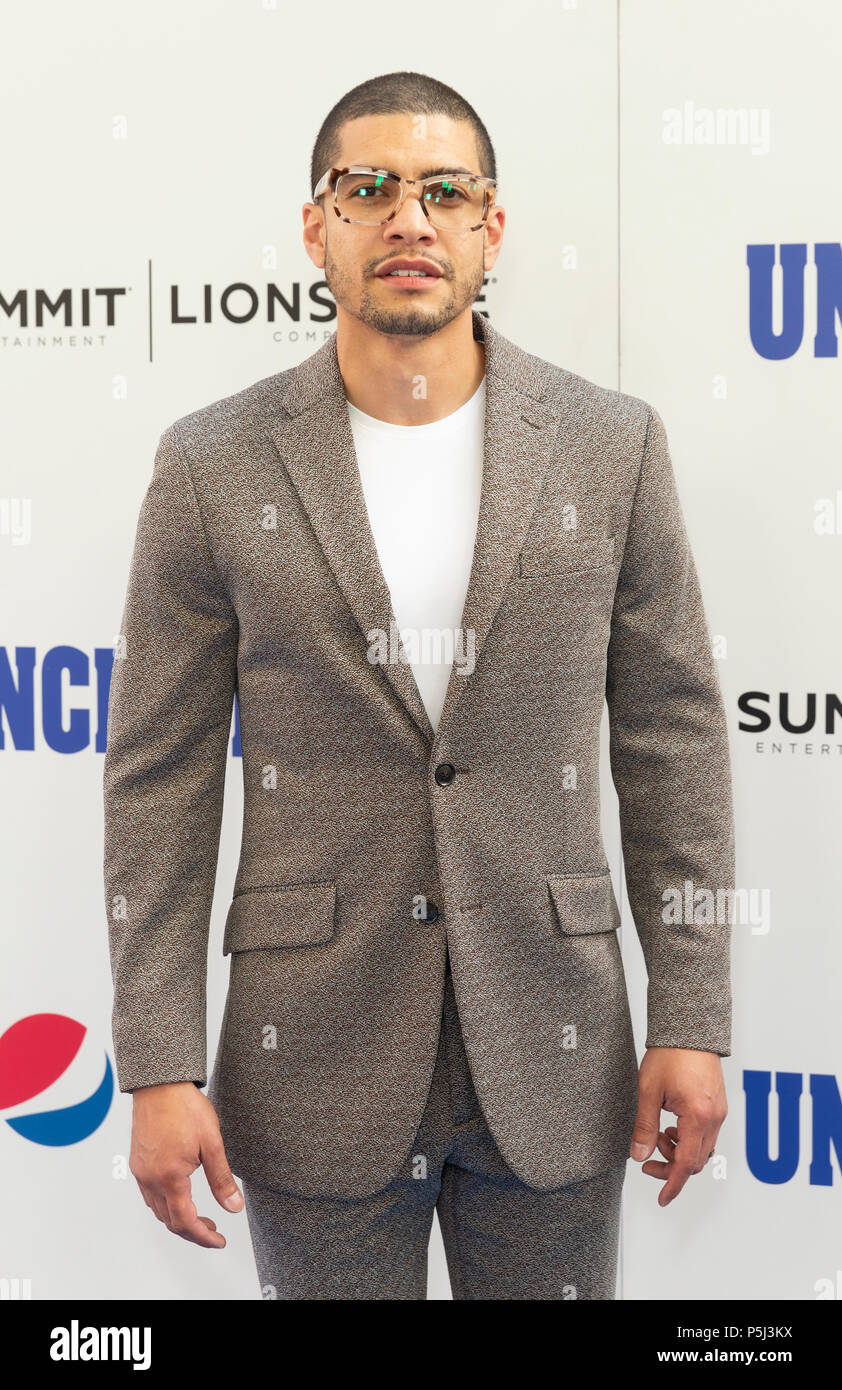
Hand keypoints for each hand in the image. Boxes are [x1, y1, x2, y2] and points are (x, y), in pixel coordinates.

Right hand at [129, 1081, 243, 1246]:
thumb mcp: (211, 1143)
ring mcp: (141, 1171)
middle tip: (214, 1229)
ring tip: (200, 1214)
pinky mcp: (137, 1162)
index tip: (219, 1241)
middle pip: (169, 1221)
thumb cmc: (184, 1108)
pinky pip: (148, 1194)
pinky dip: (166, 1203)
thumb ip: (222, 1179)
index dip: (203, 1237)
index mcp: (170, 1177)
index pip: (185, 1222)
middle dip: (193, 1231)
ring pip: (157, 1209)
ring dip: (178, 1218)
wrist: (160, 1084)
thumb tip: (234, 1207)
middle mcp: (150, 1179)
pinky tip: (180, 1194)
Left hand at [629, 1047, 726, 1205]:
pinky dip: (688, 1139)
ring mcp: (719, 1112)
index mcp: (698, 1116)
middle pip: (697, 1161)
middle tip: (647, 1160)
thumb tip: (638, 1155)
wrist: (689, 1029)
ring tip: (659, 1136)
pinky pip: (706, 1135)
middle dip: (672, 1167)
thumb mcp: (648, 1091)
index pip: (687, 1164)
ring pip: (703, 1150)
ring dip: (680, 1152)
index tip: (662, 1198)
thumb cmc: (669, 1054)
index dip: (673, 1184)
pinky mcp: (718, 1106)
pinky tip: (671, 1126)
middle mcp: (714, 1118)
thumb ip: (644, 1126)